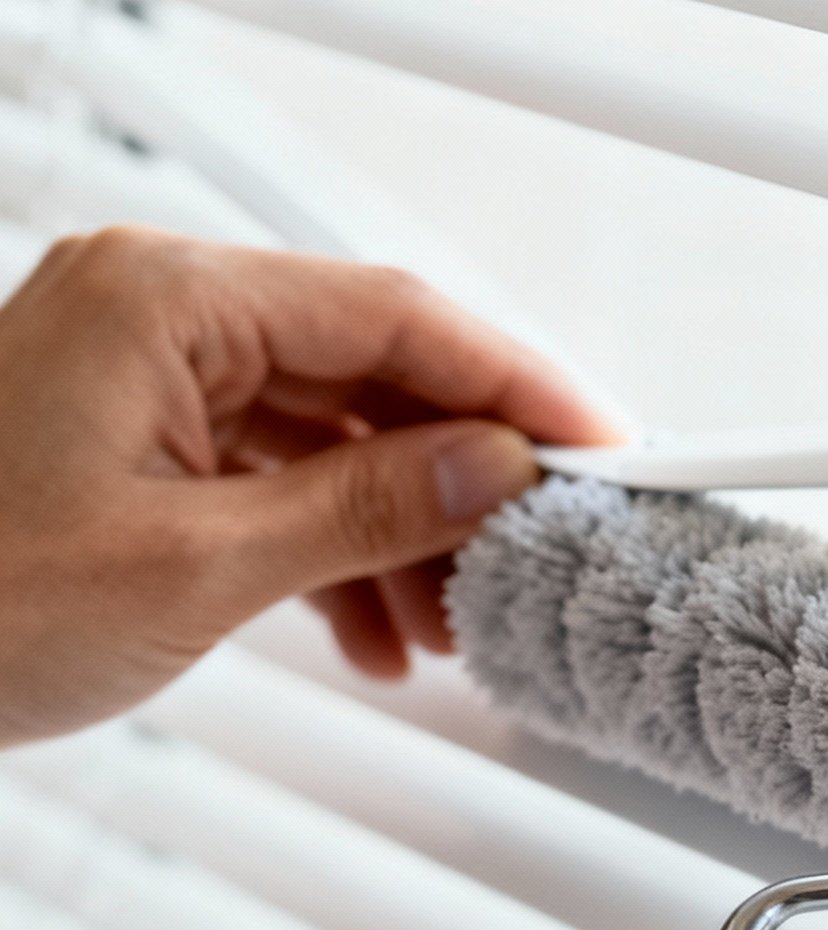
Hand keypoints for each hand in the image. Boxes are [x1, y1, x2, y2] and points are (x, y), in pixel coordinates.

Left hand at [0, 228, 621, 743]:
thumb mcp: (195, 570)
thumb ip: (363, 510)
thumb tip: (495, 468)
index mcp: (164, 299)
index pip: (389, 313)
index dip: (513, 383)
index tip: (600, 443)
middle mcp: (153, 309)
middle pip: (362, 366)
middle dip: (457, 470)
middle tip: (535, 550)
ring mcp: (136, 371)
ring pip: (319, 428)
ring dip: (396, 526)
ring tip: (452, 624)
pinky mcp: (124, 435)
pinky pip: (262, 470)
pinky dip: (325, 546)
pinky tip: (369, 630)